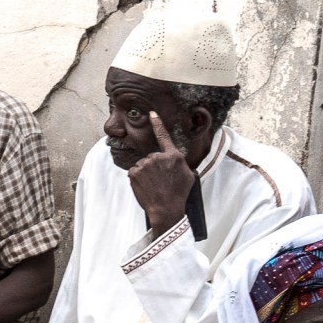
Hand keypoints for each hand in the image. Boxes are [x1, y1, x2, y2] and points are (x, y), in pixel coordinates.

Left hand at [125, 112, 196, 234]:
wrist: (166, 209)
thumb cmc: (179, 193)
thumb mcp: (188, 175)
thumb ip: (180, 163)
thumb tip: (175, 159)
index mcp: (173, 156)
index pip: (164, 136)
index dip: (158, 123)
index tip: (151, 113)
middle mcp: (158, 157)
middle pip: (152, 157)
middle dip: (154, 167)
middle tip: (161, 181)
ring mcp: (145, 164)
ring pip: (143, 165)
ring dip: (146, 174)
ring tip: (154, 186)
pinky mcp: (134, 172)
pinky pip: (134, 172)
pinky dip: (138, 179)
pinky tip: (146, 187)